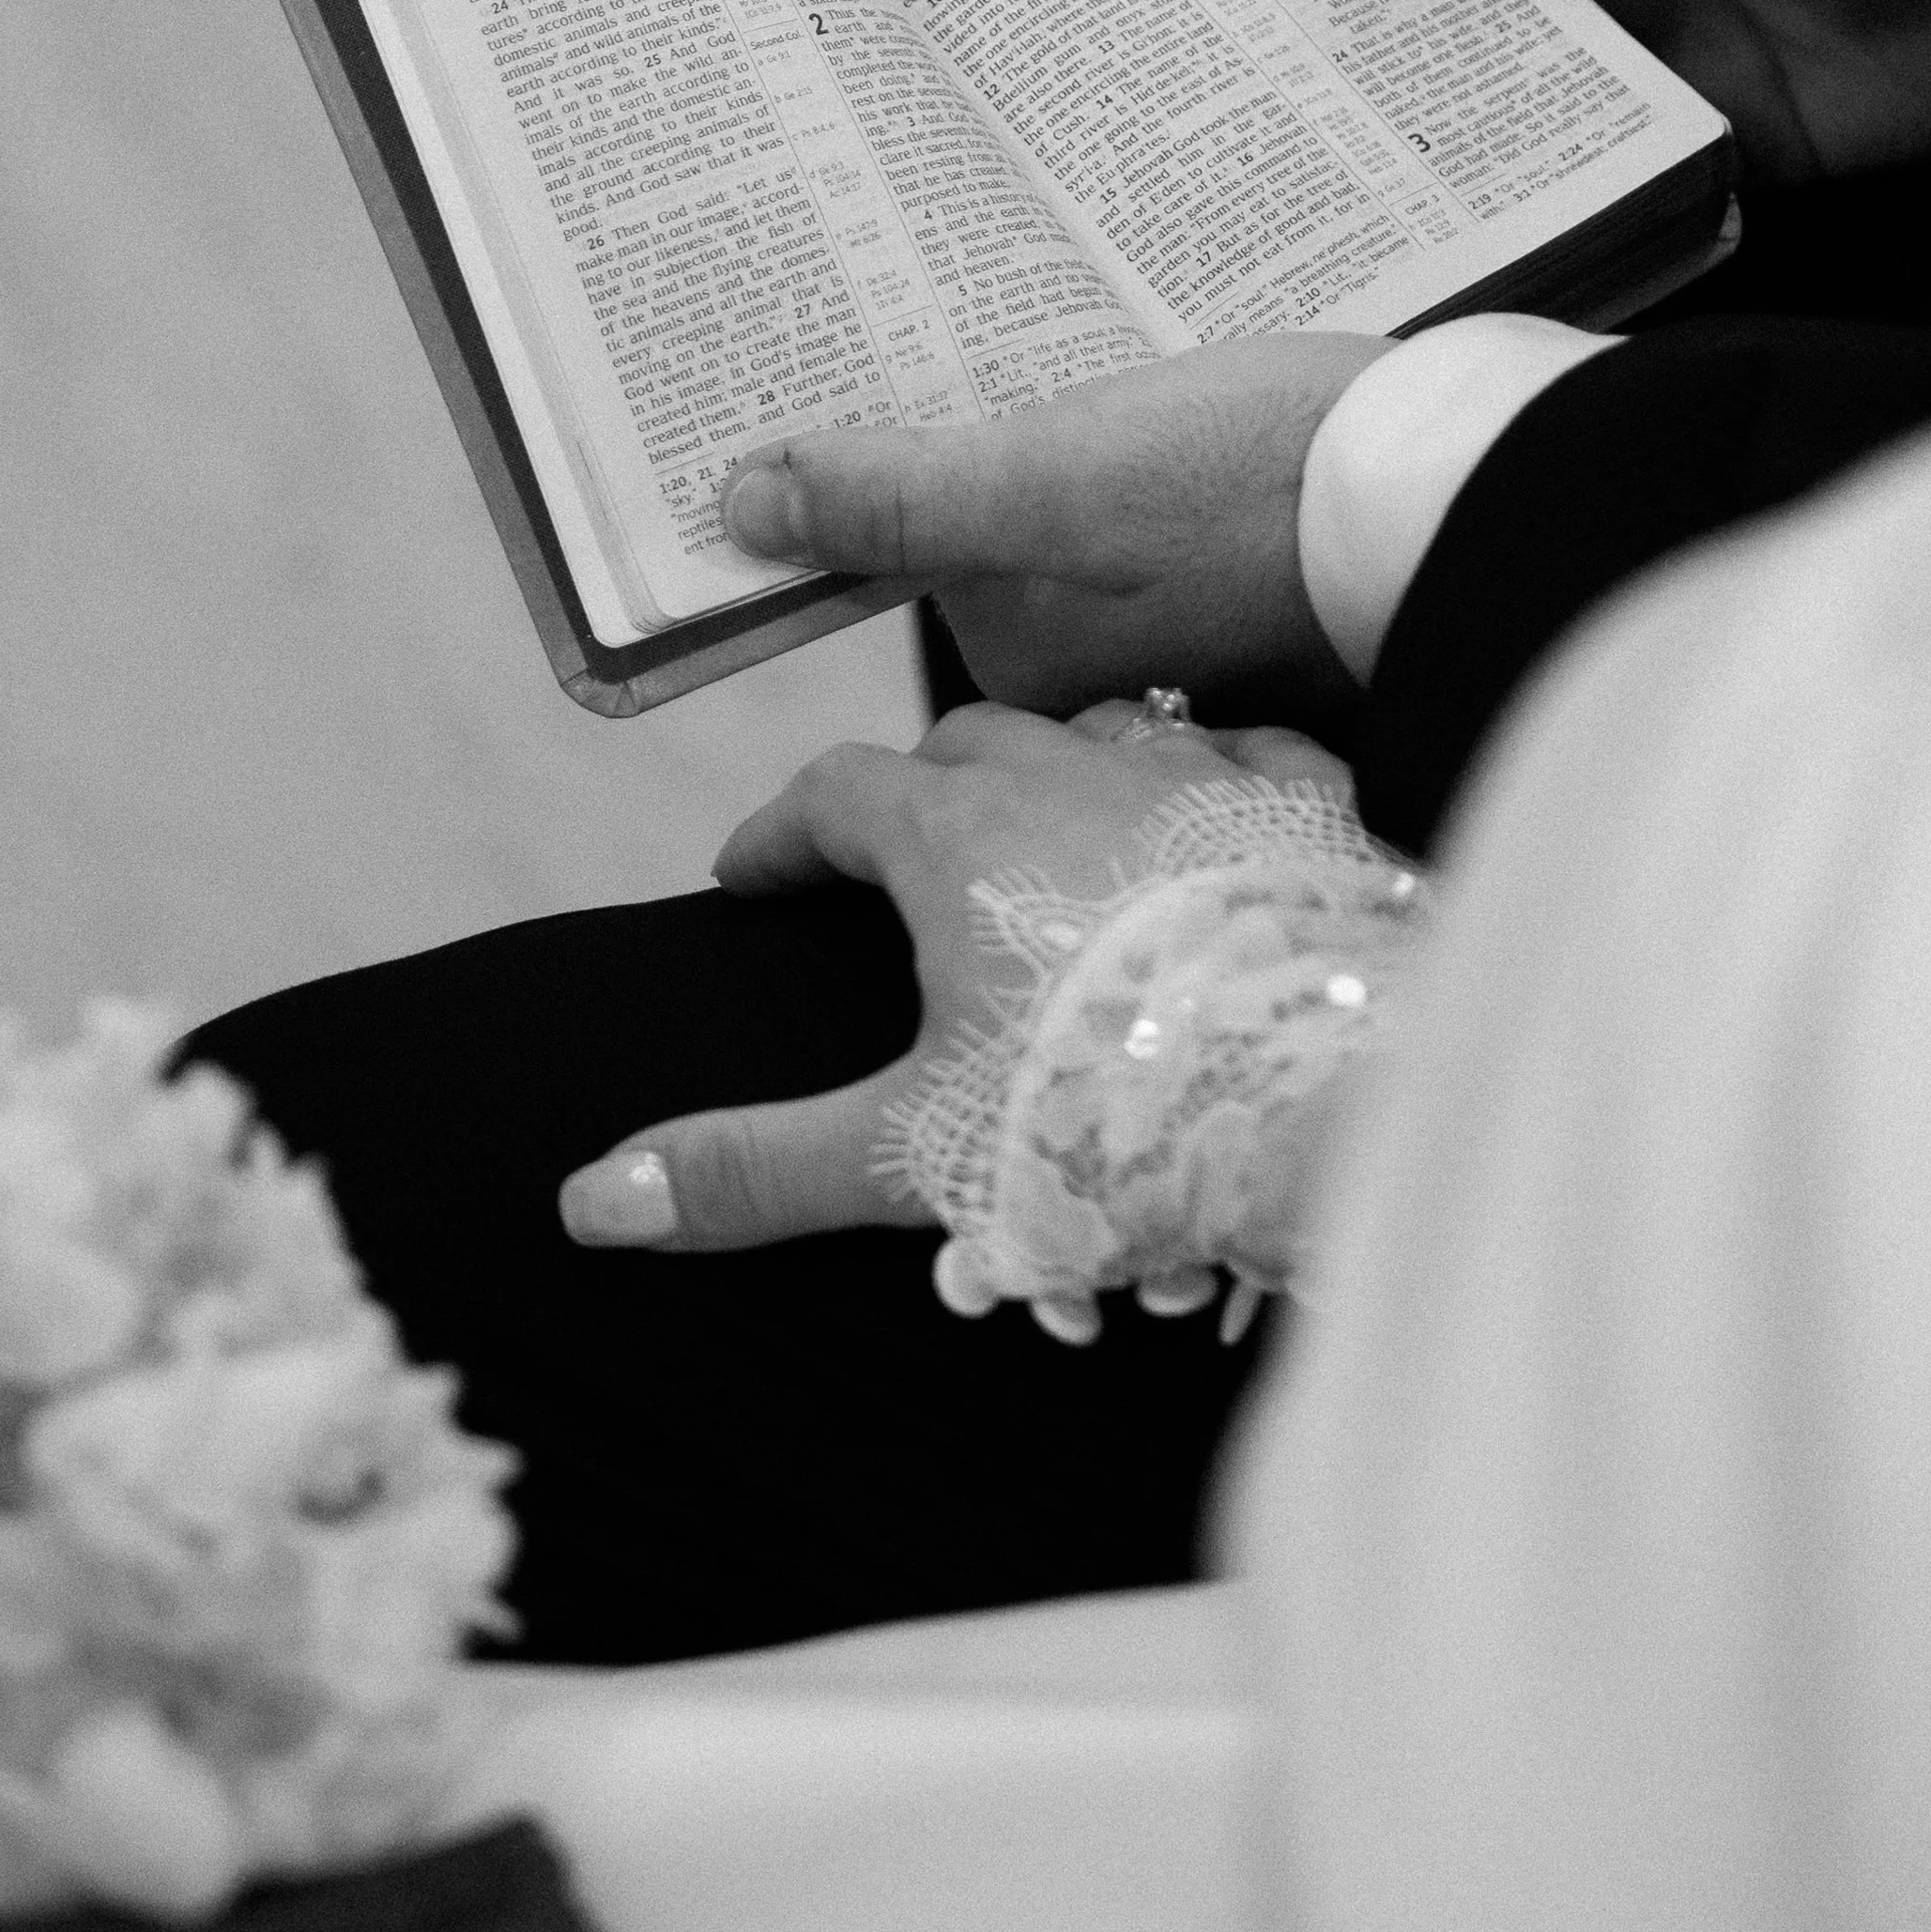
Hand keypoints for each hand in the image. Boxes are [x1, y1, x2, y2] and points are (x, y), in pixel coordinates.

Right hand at [556, 699, 1327, 1256]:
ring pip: (1099, 732)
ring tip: (1045, 838)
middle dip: (913, 792)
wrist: (1341, 1087)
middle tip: (891, 864)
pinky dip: (1205, 785)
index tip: (750, 878)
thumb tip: (589, 1199)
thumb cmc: (1116, 1118)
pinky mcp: (1309, 799)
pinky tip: (1209, 830)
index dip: (781, 835)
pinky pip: (1241, 754)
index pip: (833, 793)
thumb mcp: (911, 1152)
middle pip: (960, 743)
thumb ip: (752, 1168)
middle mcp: (1071, 770)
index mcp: (957, 833)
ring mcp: (1198, 771)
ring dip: (1057, 775)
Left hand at [721, 337, 1390, 720]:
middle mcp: (1094, 664)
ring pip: (1063, 503)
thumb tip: (743, 514)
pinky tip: (1147, 369)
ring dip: (1052, 423)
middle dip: (966, 441)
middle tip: (946, 307)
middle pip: (984, 528)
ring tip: (1045, 317)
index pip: (905, 553)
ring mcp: (1177, 616)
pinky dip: (1129, 427)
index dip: (864, 470)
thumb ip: (902, 503)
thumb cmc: (1259, 484)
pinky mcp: (1246, 558)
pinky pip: (1141, 488)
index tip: (834, 375)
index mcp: (1028, 661)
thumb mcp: (1056, 484)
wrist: (1466, 477)